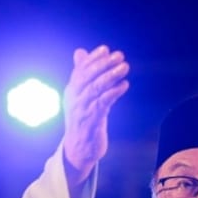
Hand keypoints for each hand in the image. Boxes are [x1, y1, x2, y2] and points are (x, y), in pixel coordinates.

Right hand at [62, 45, 129, 186]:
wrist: (79, 148)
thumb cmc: (83, 118)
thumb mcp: (81, 94)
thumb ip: (82, 73)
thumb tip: (80, 52)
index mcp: (72, 91)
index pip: (80, 70)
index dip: (93, 59)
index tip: (105, 49)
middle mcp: (74, 98)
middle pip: (87, 77)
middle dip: (103, 64)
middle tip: (119, 55)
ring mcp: (82, 110)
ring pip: (95, 89)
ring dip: (111, 76)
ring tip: (125, 67)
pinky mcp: (92, 121)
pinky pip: (103, 104)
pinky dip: (113, 93)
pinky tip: (124, 85)